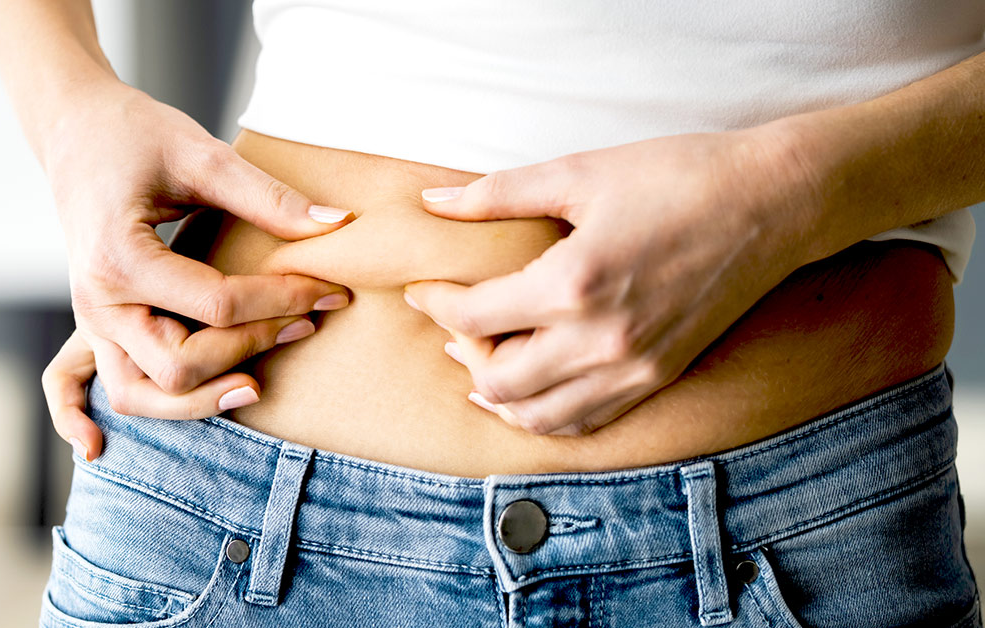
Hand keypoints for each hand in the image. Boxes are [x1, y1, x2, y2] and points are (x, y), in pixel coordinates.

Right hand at [43, 81, 354, 430]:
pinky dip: (99, 417)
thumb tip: (336, 227)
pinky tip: (107, 447)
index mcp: (119, 256)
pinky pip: (94, 386)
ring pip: (138, 394)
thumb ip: (267, 197)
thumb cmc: (135, 135)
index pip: (216, 304)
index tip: (330, 289)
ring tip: (258, 387)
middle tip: (309, 322)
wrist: (76, 130)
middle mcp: (97, 299)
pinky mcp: (96, 324)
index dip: (282, 300)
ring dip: (198, 400)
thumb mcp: (202, 156)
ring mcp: (91, 319)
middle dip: (252, 348)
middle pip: (180, 362)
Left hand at [403, 127, 818, 434]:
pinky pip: (587, 422)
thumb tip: (433, 200)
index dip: (436, 304)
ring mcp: (632, 368)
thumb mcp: (579, 173)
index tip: (424, 290)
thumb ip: (497, 193)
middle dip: (462, 351)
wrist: (773, 202)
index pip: (475, 317)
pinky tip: (530, 391)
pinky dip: (546, 415)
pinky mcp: (658, 378)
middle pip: (497, 380)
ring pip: (539, 416)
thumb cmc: (678, 177)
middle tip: (455, 320)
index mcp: (572, 283)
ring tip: (482, 360)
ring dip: (498, 393)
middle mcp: (599, 340)